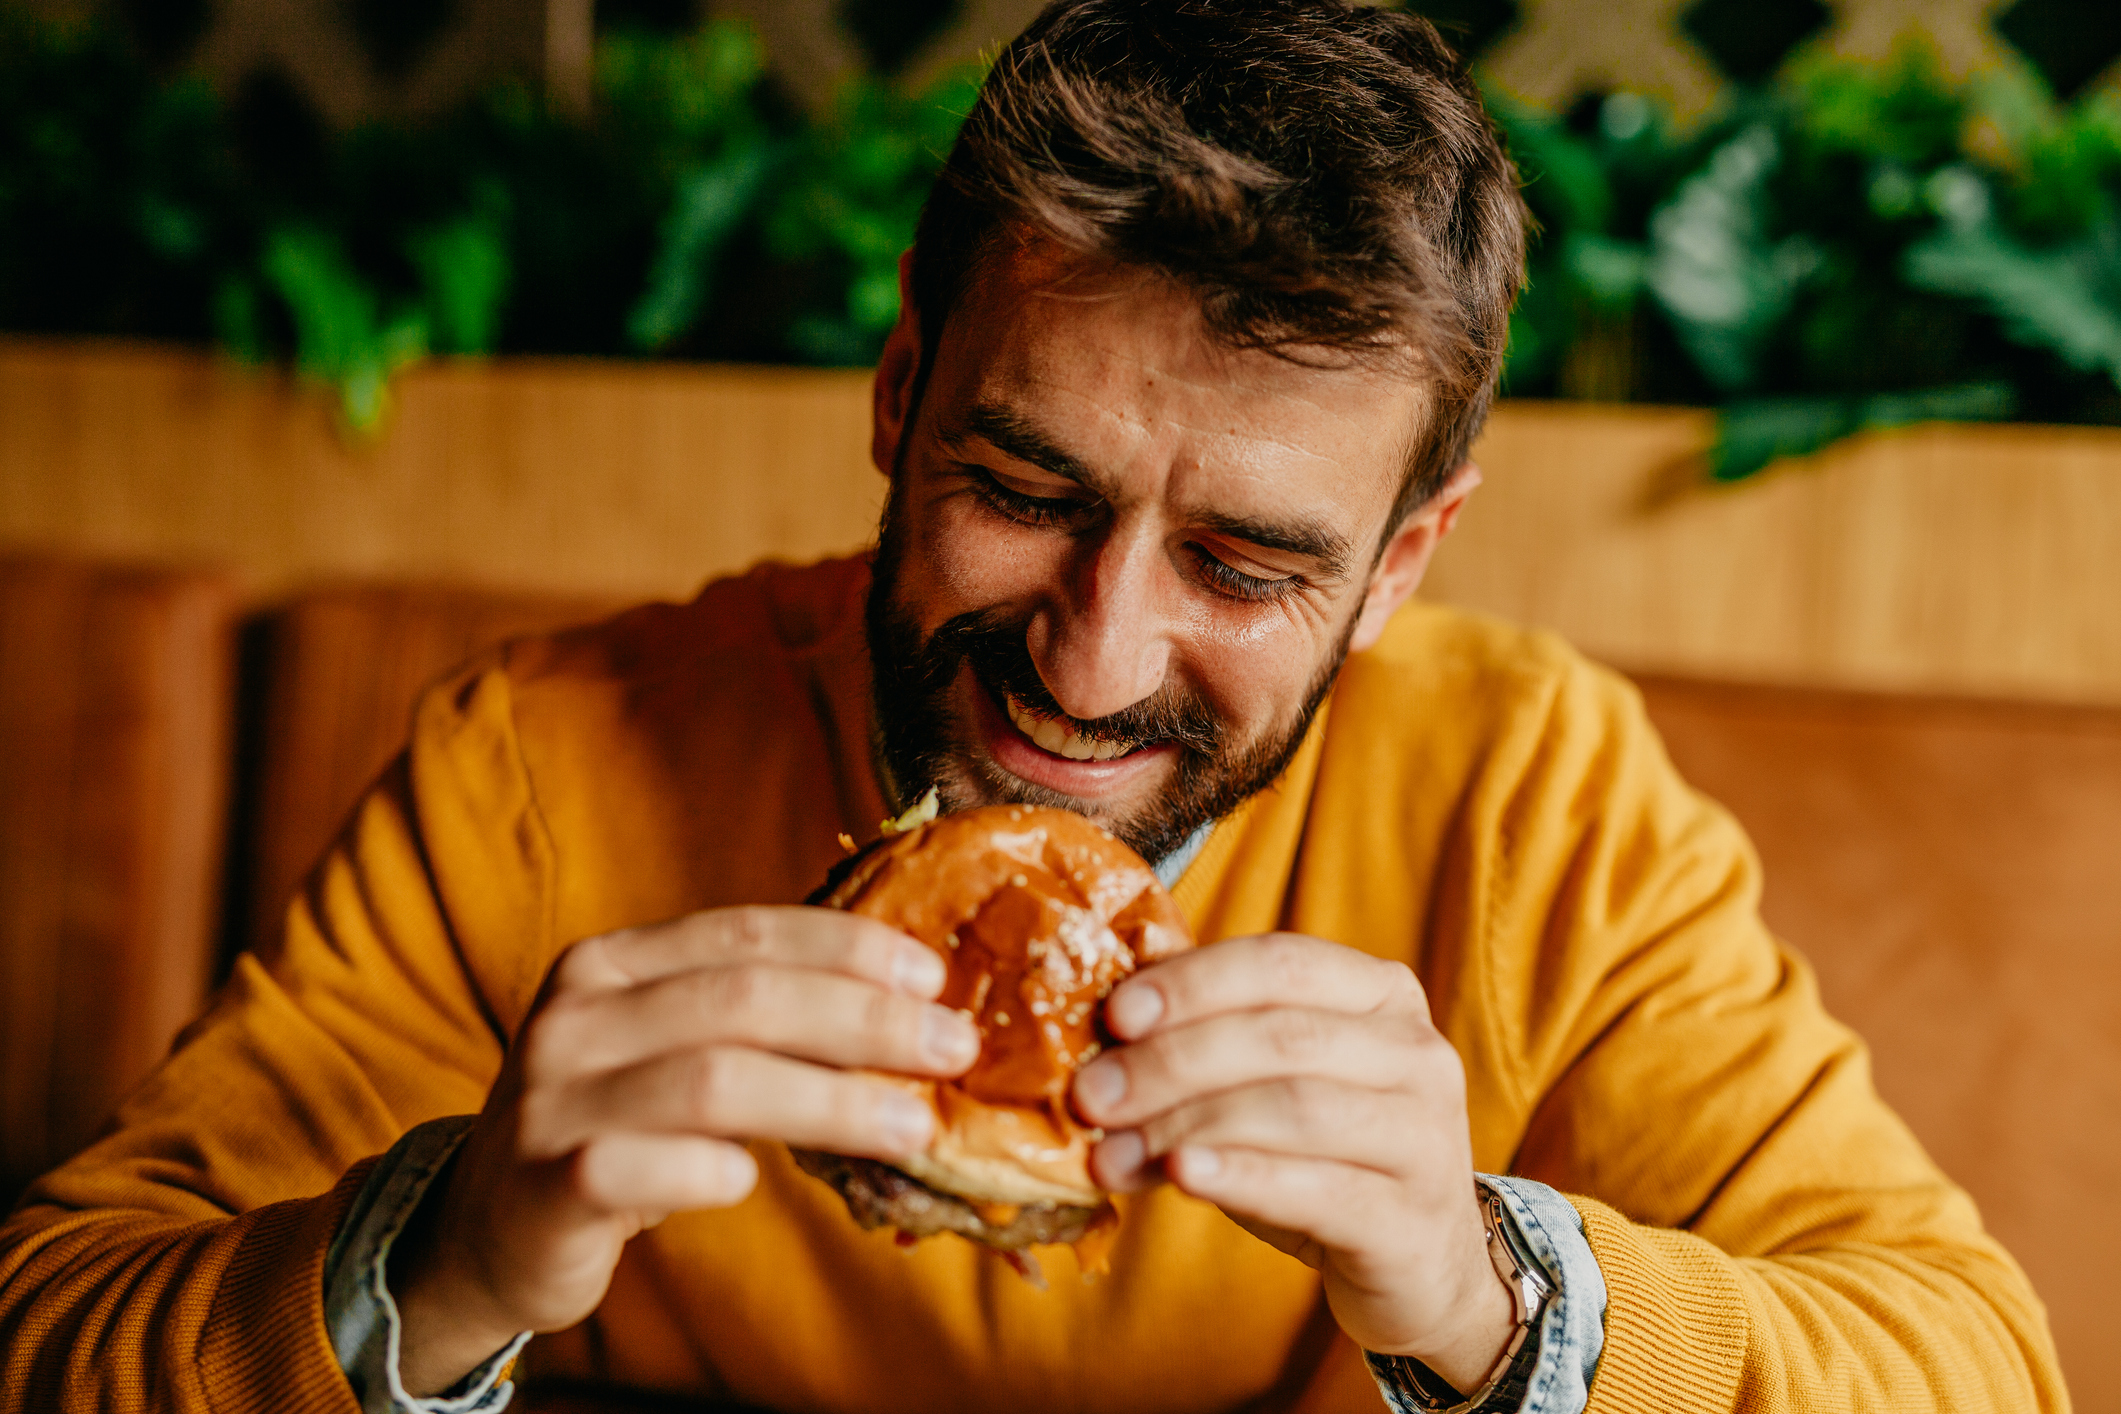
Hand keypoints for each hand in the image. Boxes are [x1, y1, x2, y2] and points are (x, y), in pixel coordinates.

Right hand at [389, 907, 979, 1395]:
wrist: (485, 1229)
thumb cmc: (611, 1129)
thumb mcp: (667, 1051)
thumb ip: (753, 1020)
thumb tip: (904, 1009)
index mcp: (612, 963)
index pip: (747, 933)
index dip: (847, 948)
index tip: (931, 974)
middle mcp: (576, 1015)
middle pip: (744, 998)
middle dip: (864, 1019)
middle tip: (950, 1046)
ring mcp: (553, 1099)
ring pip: (712, 1079)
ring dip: (829, 1100)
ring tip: (910, 1124)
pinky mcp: (545, 1184)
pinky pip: (638, 1167)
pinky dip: (711, 1170)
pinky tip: (755, 1179)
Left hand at [1072, 933, 1515, 1392]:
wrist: (1421, 1264)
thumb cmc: (1326, 1156)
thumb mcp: (1271, 1083)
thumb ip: (1204, 1042)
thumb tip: (1102, 1028)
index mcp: (1380, 993)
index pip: (1280, 962)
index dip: (1192, 984)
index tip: (1116, 1017)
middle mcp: (1416, 1053)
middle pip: (1280, 1037)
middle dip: (1171, 1063)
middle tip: (1091, 1095)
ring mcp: (1424, 1137)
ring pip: (1294, 1109)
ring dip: (1186, 1125)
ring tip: (1112, 1152)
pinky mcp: (1412, 1221)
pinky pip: (1318, 1190)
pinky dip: (1240, 1177)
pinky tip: (1180, 1175)